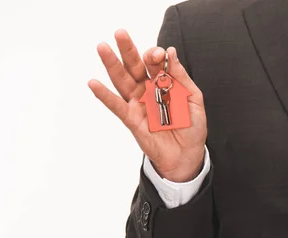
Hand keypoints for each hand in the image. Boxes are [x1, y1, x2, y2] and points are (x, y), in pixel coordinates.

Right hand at [89, 30, 206, 181]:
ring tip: (103, 48)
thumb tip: (171, 52)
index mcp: (164, 84)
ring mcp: (138, 104)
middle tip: (120, 33)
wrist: (188, 155)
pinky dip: (104, 95)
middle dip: (128, 50)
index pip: (154, 63)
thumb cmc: (191, 128)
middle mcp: (148, 91)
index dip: (155, 56)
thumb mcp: (193, 99)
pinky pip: (116, 106)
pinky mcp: (132, 120)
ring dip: (112, 65)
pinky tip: (94, 83)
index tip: (159, 54)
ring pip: (122, 81)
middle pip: (135, 66)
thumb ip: (181, 77)